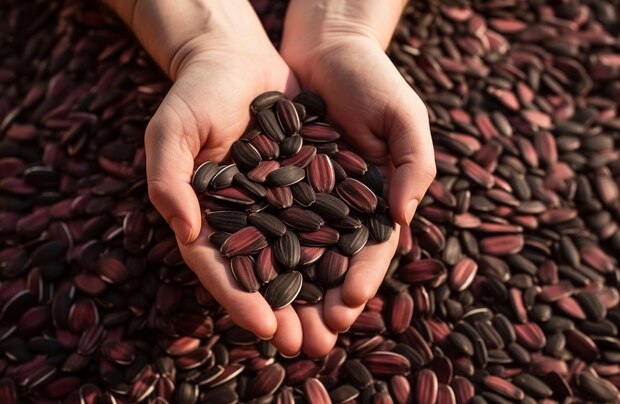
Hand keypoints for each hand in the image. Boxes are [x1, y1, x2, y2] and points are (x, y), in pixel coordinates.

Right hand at [142, 32, 309, 356]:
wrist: (237, 58)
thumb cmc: (196, 92)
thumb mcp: (171, 129)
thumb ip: (168, 179)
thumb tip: (186, 231)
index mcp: (205, 215)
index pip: (219, 268)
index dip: (239, 299)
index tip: (265, 328)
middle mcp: (243, 217)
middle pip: (263, 274)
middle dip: (285, 312)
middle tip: (309, 347)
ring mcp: (276, 204)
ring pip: (298, 257)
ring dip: (317, 294)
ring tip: (339, 326)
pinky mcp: (308, 185)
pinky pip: (326, 220)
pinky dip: (340, 250)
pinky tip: (359, 275)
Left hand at [281, 17, 435, 354]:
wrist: (327, 50)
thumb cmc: (373, 80)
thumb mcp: (405, 117)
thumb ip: (413, 164)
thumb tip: (401, 217)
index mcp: (378, 199)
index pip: (373, 250)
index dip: (362, 279)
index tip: (345, 306)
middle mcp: (342, 206)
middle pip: (332, 263)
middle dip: (322, 300)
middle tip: (309, 337)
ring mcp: (308, 197)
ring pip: (297, 251)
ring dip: (289, 288)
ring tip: (276, 322)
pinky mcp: (275, 182)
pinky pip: (265, 217)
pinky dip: (257, 247)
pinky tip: (247, 275)